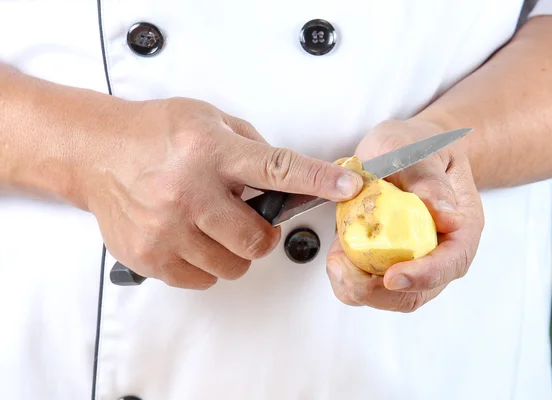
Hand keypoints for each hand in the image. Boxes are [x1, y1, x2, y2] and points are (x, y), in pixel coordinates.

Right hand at [84, 97, 363, 288]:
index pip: (278, 170)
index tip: (348, 187)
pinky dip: (208, 264)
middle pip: (258, 238)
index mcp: (210, 152)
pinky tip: (194, 239)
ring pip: (233, 265)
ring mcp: (167, 229)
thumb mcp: (208, 120)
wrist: (98, 152)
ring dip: (235, 250)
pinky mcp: (150, 256)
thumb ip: (251, 148)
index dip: (319, 180)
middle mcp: (188, 192)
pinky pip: (203, 279)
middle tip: (249, 218)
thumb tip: (287, 177)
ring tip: (214, 226)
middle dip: (264, 234)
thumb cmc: (154, 134)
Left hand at [325, 119, 483, 311]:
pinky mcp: (385, 261)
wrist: (407, 149)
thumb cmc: (420, 147)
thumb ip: (429, 179)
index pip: (451, 263)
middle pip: (418, 292)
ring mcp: (412, 261)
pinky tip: (335, 258)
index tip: (393, 276)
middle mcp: (439, 251)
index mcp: (460, 227)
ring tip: (335, 262)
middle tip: (344, 270)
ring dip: (358, 288)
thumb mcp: (421, 151)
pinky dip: (348, 278)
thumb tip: (444, 212)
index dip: (424, 276)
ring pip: (389, 295)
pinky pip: (368, 284)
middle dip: (378, 292)